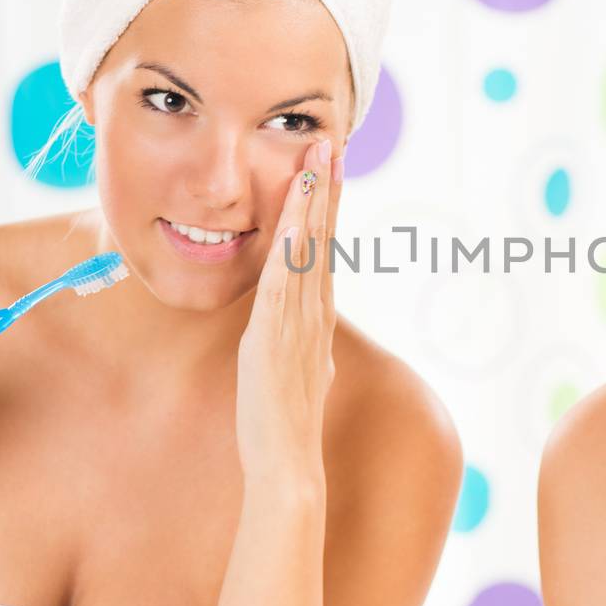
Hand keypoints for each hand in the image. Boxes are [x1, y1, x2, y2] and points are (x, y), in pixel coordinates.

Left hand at [235, 137, 340, 483]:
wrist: (286, 463)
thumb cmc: (283, 423)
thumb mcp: (297, 372)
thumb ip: (304, 346)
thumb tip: (313, 338)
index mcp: (315, 317)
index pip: (323, 250)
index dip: (326, 208)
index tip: (328, 170)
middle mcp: (313, 312)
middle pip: (323, 238)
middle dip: (326, 189)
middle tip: (330, 142)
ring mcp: (298, 322)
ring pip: (309, 249)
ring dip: (312, 202)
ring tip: (317, 159)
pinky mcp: (275, 334)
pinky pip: (284, 279)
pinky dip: (290, 244)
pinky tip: (292, 216)